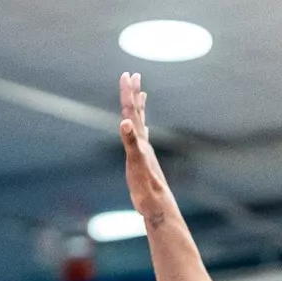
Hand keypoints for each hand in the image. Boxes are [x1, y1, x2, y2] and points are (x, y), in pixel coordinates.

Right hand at [119, 72, 173, 224]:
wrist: (157, 204)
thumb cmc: (145, 186)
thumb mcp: (135, 163)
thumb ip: (131, 142)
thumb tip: (125, 122)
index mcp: (139, 140)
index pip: (131, 112)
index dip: (128, 94)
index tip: (127, 75)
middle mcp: (143, 141)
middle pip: (137, 113)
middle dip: (133, 94)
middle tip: (133, 75)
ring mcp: (144, 150)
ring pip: (141, 123)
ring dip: (139, 108)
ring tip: (141, 95)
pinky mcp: (144, 160)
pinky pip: (141, 138)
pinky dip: (140, 129)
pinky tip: (143, 129)